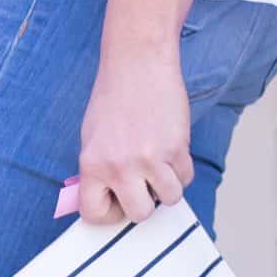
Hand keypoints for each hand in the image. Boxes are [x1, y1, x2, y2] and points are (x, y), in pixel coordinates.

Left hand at [77, 44, 193, 225]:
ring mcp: (150, 158)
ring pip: (169, 198)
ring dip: (167, 185)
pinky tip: (171, 148)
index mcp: (92, 164)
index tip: (119, 202)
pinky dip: (181, 168)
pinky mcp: (176, 147)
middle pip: (138, 214)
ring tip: (159, 163)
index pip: (94, 214)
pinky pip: (185, 176)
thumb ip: (99, 172)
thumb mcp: (92, 138)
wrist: (137, 61)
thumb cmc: (114, 97)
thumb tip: (109, 201)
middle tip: (144, 184)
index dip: (110, 214)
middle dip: (145, 202)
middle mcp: (119, 166)